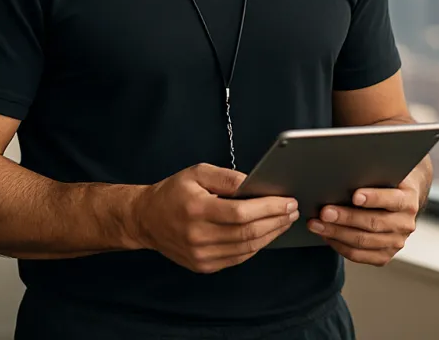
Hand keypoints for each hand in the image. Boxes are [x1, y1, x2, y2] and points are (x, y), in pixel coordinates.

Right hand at [132, 163, 298, 273]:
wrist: (146, 220)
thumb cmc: (173, 193)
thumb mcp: (197, 173)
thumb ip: (227, 178)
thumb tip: (255, 184)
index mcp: (197, 210)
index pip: (241, 213)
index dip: (269, 208)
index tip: (287, 201)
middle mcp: (199, 236)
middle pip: (248, 233)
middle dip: (276, 221)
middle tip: (292, 210)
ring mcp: (201, 255)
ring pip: (247, 248)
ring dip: (271, 235)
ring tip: (285, 221)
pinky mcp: (204, 266)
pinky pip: (238, 257)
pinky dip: (256, 246)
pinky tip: (267, 234)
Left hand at [307, 174, 422, 265]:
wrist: (400, 201)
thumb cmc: (385, 183)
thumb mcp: (385, 174)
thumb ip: (372, 176)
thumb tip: (344, 175)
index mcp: (408, 200)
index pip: (392, 199)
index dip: (373, 198)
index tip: (355, 196)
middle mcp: (405, 223)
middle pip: (373, 223)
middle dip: (345, 217)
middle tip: (324, 212)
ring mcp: (396, 242)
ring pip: (363, 242)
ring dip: (336, 233)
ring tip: (317, 225)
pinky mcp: (385, 255)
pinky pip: (359, 255)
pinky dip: (340, 246)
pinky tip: (326, 236)